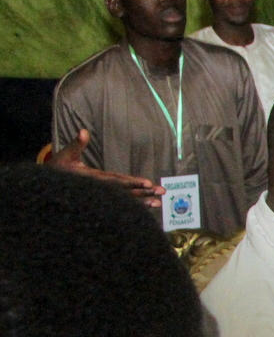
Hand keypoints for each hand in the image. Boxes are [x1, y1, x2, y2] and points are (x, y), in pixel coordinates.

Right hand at [48, 129, 164, 208]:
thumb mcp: (66, 155)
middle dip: (144, 192)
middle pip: (125, 192)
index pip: (116, 180)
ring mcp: (102, 196)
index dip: (131, 182)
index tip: (147, 183)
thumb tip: (83, 131)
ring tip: (158, 203)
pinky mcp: (103, 199)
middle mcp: (100, 189)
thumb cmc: (58, 168)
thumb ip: (76, 144)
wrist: (49, 187)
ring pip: (125, 200)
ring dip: (142, 201)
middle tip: (161, 192)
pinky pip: (122, 203)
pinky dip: (135, 205)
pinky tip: (149, 205)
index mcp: (93, 179)